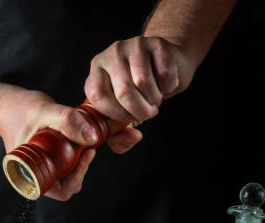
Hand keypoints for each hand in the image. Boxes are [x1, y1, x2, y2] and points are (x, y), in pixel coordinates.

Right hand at [0, 85, 97, 200]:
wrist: (4, 104)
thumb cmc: (17, 109)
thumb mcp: (44, 111)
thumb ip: (67, 121)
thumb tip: (91, 138)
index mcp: (29, 175)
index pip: (60, 191)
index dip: (77, 177)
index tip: (86, 154)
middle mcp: (34, 176)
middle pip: (66, 186)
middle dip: (81, 169)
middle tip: (89, 148)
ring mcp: (40, 168)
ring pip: (66, 176)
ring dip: (79, 163)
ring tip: (85, 142)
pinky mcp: (45, 159)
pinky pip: (64, 165)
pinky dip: (75, 155)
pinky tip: (79, 139)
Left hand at [85, 36, 194, 153]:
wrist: (165, 65)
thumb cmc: (140, 93)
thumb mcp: (125, 114)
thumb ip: (120, 135)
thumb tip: (133, 137)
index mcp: (96, 71)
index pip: (97, 95)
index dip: (116, 114)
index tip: (130, 120)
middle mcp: (111, 54)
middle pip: (123, 91)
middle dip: (140, 110)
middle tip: (148, 112)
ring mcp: (134, 45)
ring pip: (143, 82)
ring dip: (154, 99)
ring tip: (154, 98)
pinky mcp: (157, 43)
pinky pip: (164, 72)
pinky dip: (168, 86)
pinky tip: (164, 84)